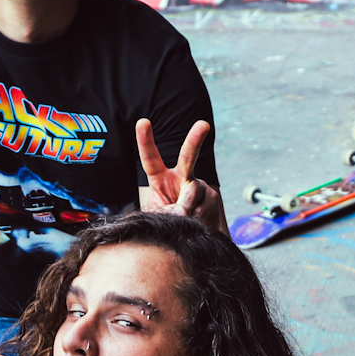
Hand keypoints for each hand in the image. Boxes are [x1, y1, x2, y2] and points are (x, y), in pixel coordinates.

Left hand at [137, 118, 225, 234]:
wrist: (191, 234)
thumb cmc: (168, 222)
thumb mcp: (159, 216)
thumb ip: (166, 211)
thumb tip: (182, 210)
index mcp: (160, 178)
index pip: (150, 158)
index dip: (145, 140)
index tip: (142, 121)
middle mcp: (181, 176)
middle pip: (187, 156)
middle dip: (195, 139)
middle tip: (203, 124)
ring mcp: (198, 186)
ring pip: (193, 192)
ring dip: (186, 209)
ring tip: (183, 219)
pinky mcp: (212, 196)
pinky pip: (204, 207)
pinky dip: (197, 218)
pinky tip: (195, 221)